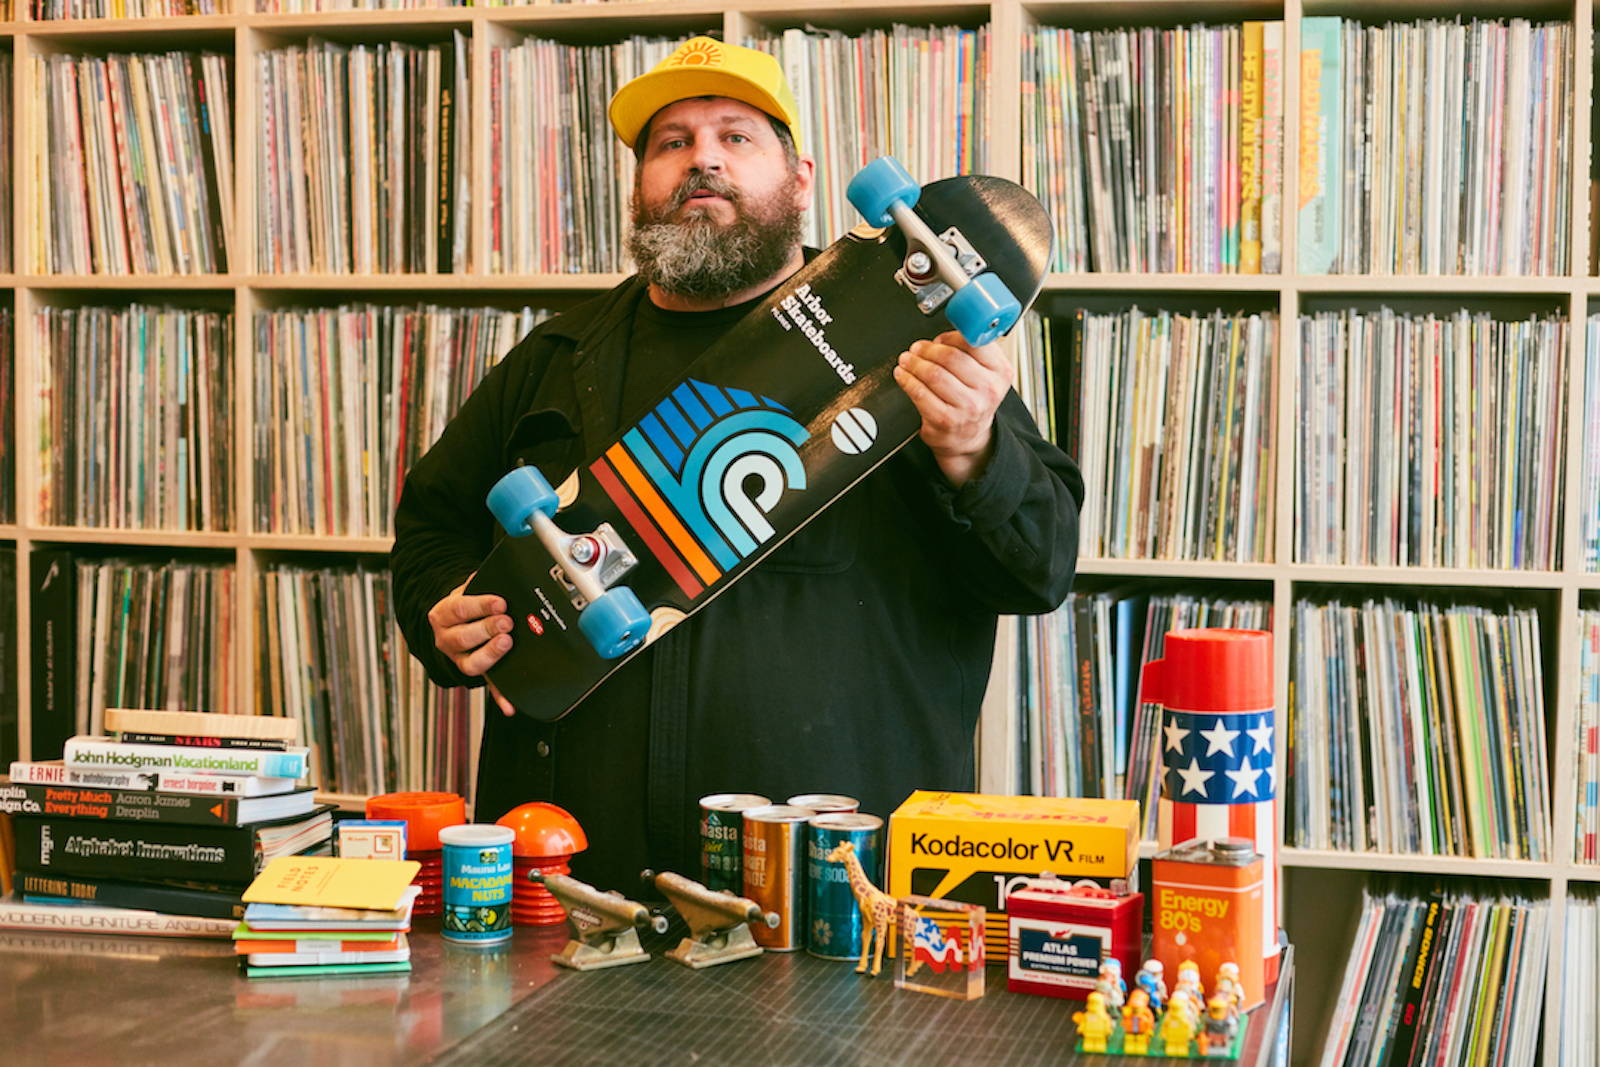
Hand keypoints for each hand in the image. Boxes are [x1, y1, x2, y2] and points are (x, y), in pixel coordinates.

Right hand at [427, 576, 515, 715]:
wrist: (453, 619)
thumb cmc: (466, 605)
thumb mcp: (467, 590)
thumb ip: (480, 585)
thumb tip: (492, 576)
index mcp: (444, 615)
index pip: (460, 609)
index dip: (481, 606)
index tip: (500, 603)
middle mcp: (447, 639)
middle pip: (463, 638)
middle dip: (486, 630)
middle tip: (506, 623)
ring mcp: (459, 659)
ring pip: (471, 664)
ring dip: (490, 655)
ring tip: (506, 643)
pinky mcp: (475, 673)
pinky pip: (488, 687)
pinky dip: (500, 697)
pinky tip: (510, 705)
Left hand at [892, 329, 1009, 486]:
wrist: (967, 438)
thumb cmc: (973, 401)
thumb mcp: (985, 374)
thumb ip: (973, 351)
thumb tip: (944, 333)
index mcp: (1001, 372)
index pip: (974, 343)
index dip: (949, 337)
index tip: (938, 339)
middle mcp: (987, 390)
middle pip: (950, 357)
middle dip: (926, 349)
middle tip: (916, 349)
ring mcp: (967, 407)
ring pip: (933, 373)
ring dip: (914, 363)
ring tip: (907, 360)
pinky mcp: (945, 420)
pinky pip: (920, 393)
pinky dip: (907, 380)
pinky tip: (903, 375)